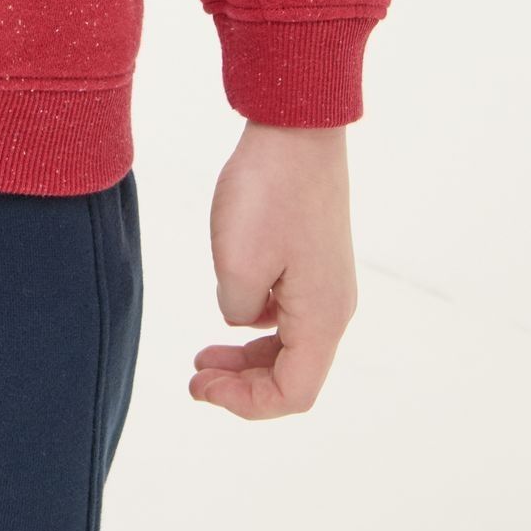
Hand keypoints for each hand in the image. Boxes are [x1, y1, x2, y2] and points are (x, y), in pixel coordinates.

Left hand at [190, 120, 357, 419]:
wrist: (296, 127)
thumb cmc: (269, 193)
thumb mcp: (237, 265)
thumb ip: (236, 310)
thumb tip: (240, 316)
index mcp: (322, 317)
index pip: (293, 393)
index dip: (246, 403)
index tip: (202, 385)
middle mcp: (334, 306)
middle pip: (294, 373)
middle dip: (244, 384)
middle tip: (196, 377)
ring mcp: (327, 280)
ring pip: (291, 342)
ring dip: (249, 357)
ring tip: (205, 354)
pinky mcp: (315, 256)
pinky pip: (290, 311)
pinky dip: (258, 323)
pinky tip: (230, 306)